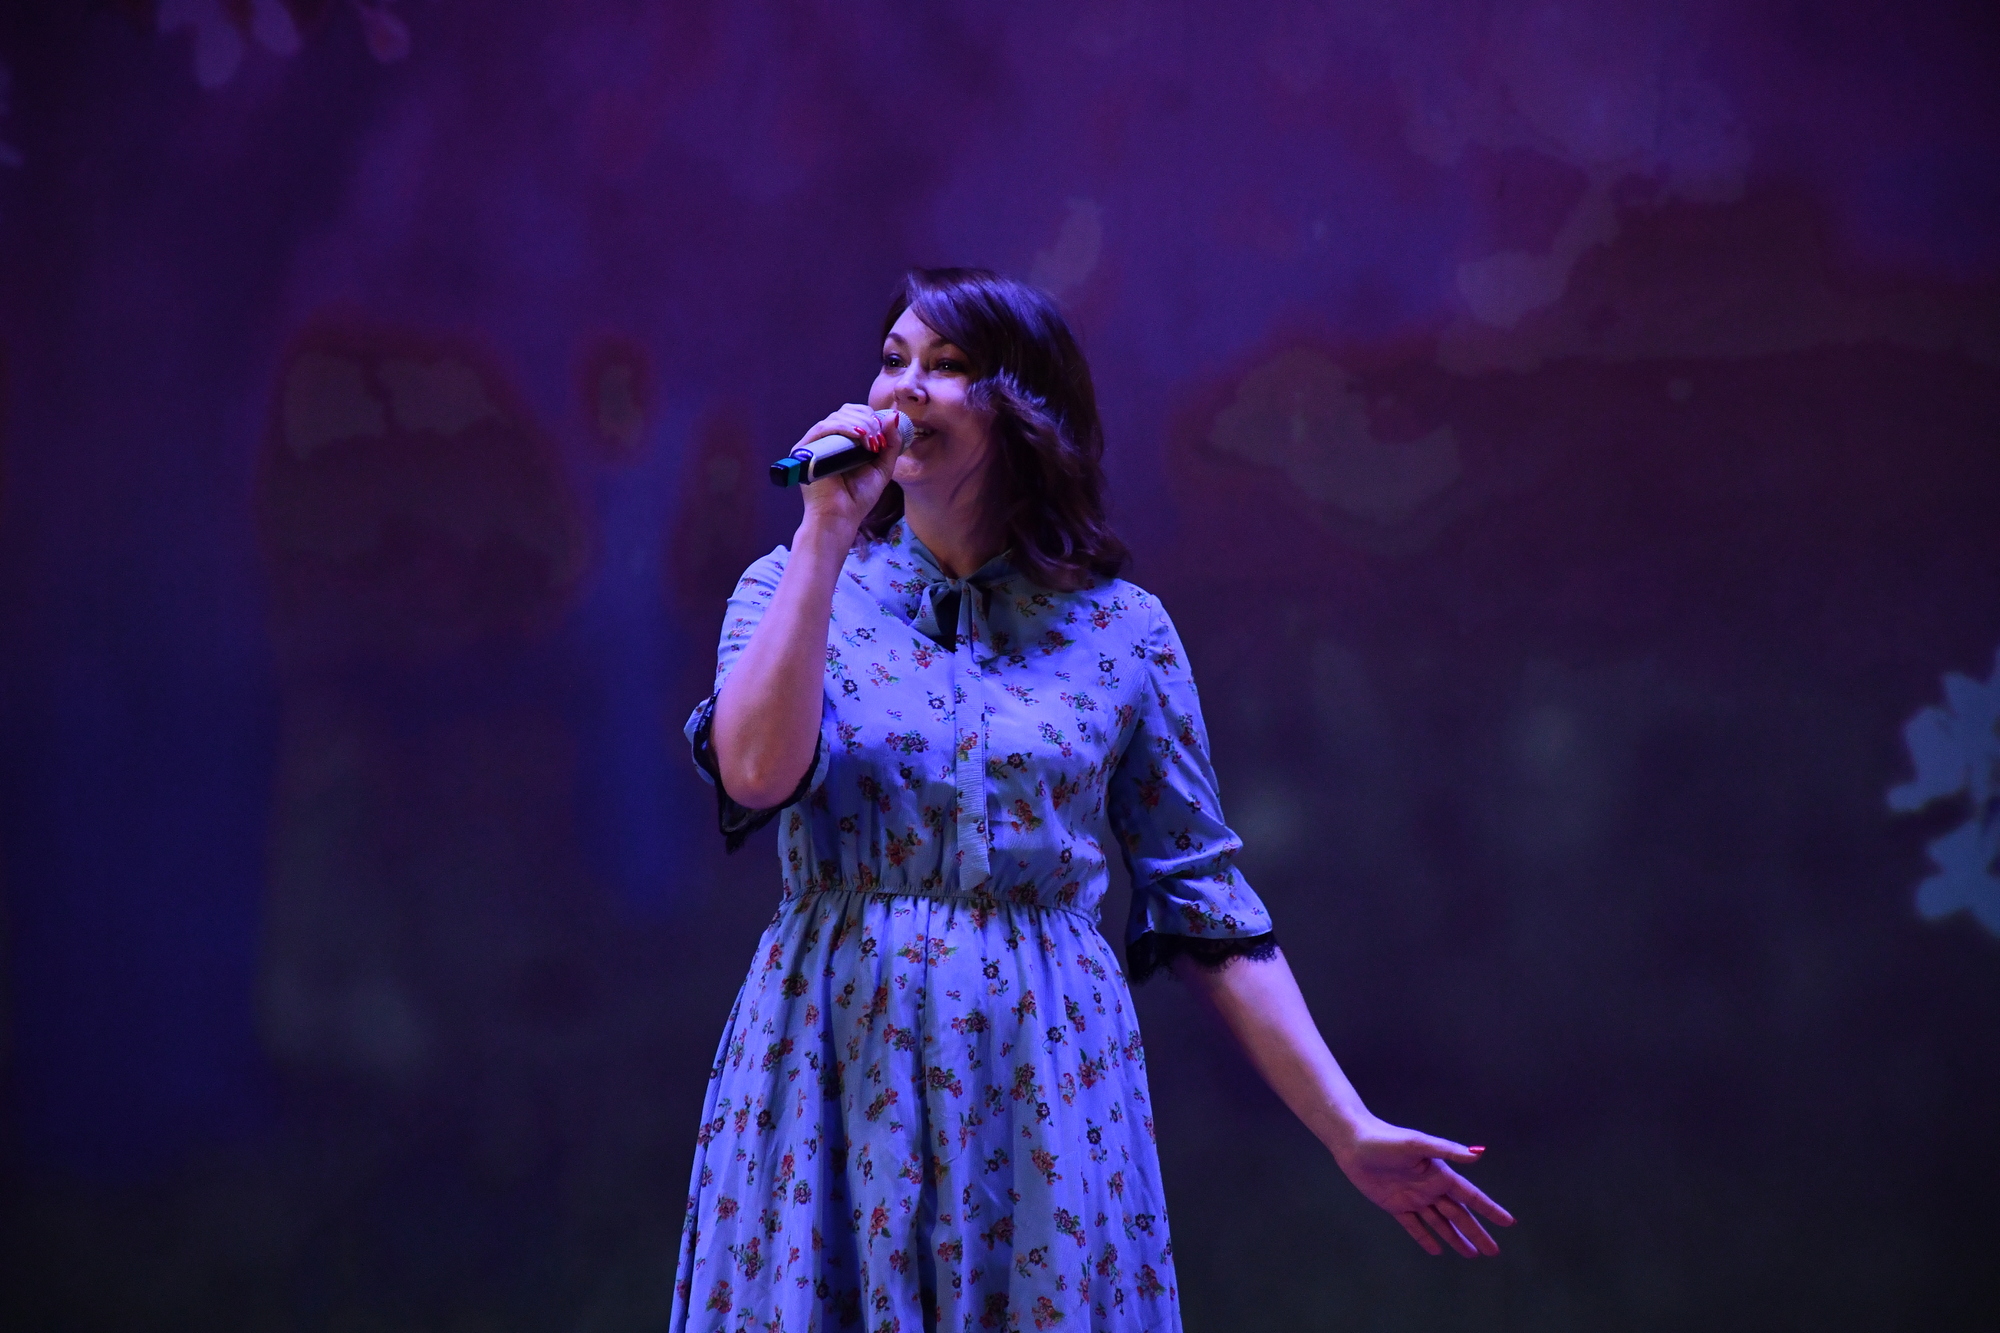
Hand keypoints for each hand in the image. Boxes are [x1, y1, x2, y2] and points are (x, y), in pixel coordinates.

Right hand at [793, 403, 903, 535]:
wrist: (841, 517)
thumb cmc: (859, 497)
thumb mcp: (882, 467)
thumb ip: (891, 443)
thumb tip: (893, 416)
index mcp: (843, 442)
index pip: (855, 415)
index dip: (871, 417)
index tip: (884, 433)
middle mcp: (828, 440)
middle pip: (846, 412)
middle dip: (867, 420)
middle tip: (878, 439)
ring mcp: (815, 444)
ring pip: (836, 417)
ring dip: (860, 424)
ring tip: (872, 442)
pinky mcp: (804, 449)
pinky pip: (823, 428)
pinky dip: (844, 427)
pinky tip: (859, 436)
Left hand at [1332, 1117, 1513, 1255]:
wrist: (1353, 1142)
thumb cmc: (1386, 1139)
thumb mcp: (1418, 1144)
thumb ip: (1448, 1149)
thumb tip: (1479, 1153)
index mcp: (1440, 1173)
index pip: (1471, 1196)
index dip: (1490, 1209)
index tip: (1509, 1222)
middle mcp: (1430, 1187)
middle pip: (1459, 1215)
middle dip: (1477, 1233)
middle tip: (1493, 1252)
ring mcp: (1413, 1198)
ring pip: (1440, 1223)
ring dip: (1456, 1239)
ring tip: (1472, 1255)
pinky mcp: (1394, 1205)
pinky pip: (1414, 1226)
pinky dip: (1426, 1238)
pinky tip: (1437, 1250)